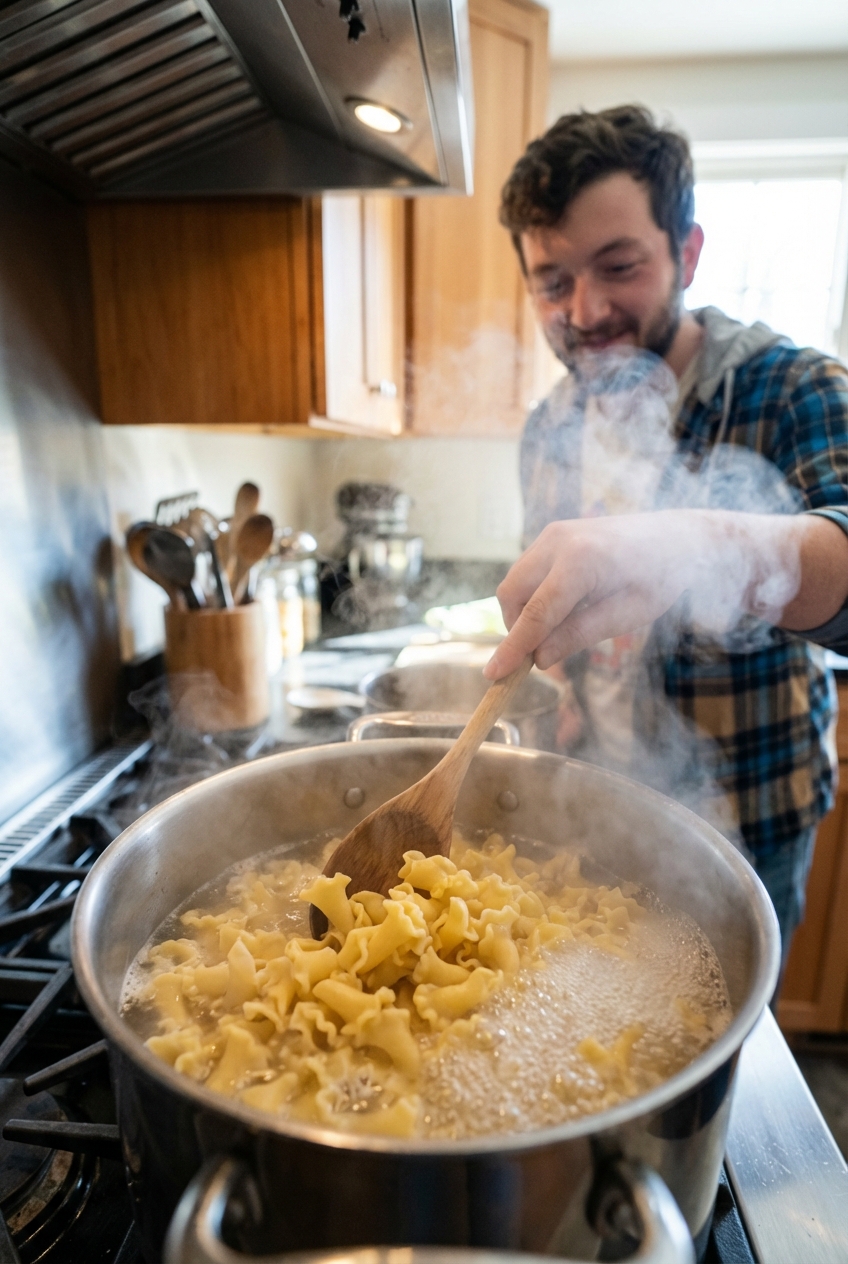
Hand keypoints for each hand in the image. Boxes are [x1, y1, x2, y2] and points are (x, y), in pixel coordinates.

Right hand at [484, 514, 695, 679]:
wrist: (677, 537)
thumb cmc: (660, 578)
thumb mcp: (626, 615)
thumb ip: (579, 635)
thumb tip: (540, 659)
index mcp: (581, 562)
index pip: (536, 614)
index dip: (514, 648)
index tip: (493, 675)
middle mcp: (558, 541)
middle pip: (511, 594)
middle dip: (517, 627)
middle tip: (542, 650)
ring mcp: (552, 534)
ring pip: (515, 582)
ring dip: (525, 611)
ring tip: (563, 625)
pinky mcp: (553, 535)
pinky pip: (528, 571)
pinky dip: (534, 595)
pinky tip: (566, 605)